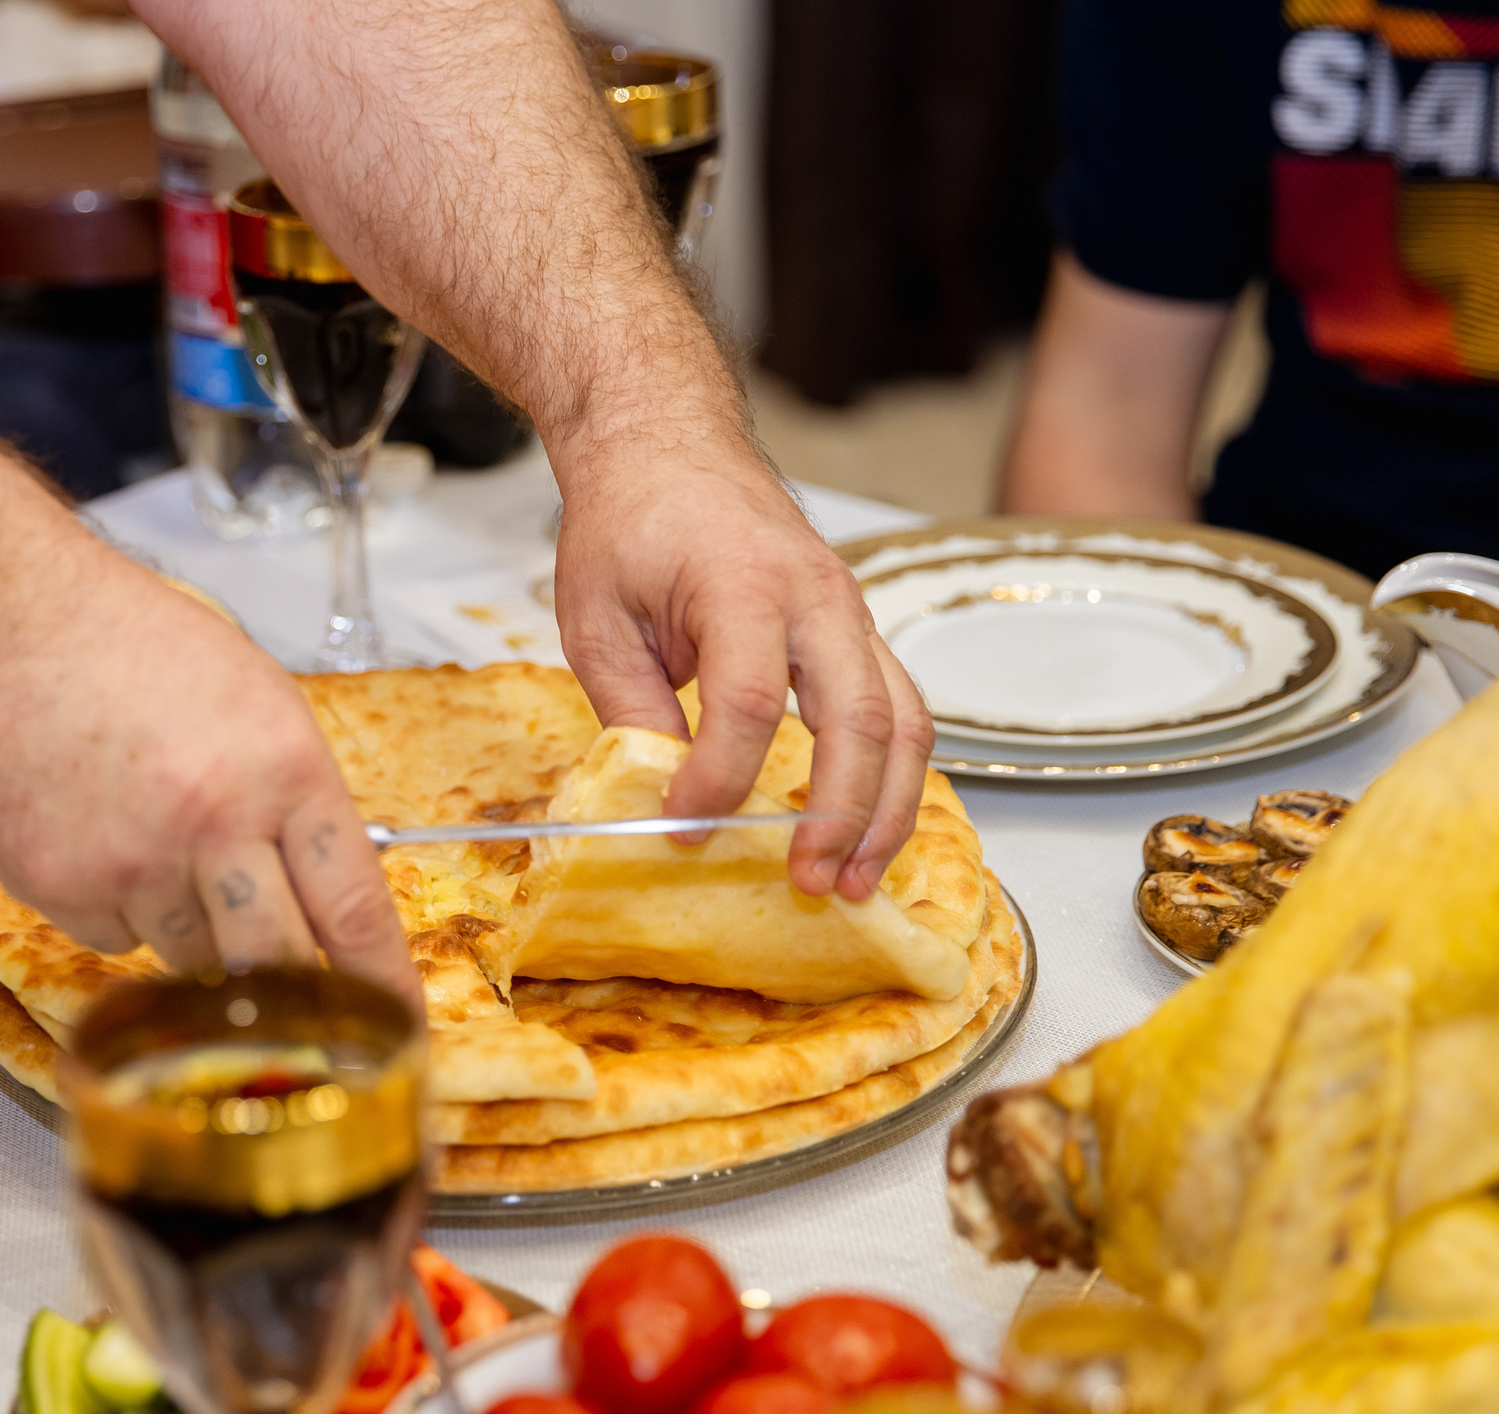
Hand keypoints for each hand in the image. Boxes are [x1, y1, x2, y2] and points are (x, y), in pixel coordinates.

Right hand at [0, 549, 420, 1006]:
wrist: (3, 623)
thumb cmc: (135, 648)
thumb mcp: (259, 702)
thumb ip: (297, 801)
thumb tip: (329, 897)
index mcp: (285, 772)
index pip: (355, 908)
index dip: (382, 983)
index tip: (399, 1027)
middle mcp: (215, 824)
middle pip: (276, 965)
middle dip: (288, 996)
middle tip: (288, 1000)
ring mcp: (133, 863)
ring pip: (191, 959)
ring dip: (191, 930)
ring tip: (157, 841)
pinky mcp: (60, 886)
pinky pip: (112, 938)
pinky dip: (115, 908)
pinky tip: (97, 835)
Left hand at [552, 454, 933, 900]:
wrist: (666, 445)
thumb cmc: (628, 522)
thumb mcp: (597, 618)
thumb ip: (632, 708)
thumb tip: (662, 796)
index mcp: (742, 583)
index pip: (749, 701)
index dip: (720, 778)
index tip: (684, 828)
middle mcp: (816, 595)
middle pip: (858, 719)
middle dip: (839, 814)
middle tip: (811, 883)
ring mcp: (848, 611)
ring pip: (902, 720)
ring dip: (886, 809)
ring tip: (855, 879)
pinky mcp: (855, 629)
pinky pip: (898, 708)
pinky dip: (890, 776)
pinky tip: (865, 830)